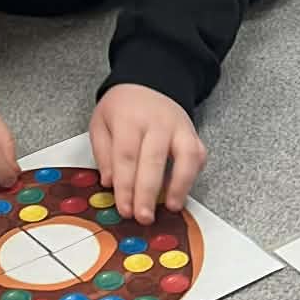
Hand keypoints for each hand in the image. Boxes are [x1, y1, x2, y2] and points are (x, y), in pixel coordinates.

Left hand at [90, 84, 205, 225]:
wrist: (148, 83)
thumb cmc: (122, 108)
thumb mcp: (100, 123)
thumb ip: (103, 153)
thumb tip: (110, 183)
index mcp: (129, 118)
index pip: (126, 156)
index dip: (125, 186)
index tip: (124, 208)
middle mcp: (157, 122)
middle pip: (153, 160)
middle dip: (148, 192)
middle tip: (143, 216)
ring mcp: (179, 127)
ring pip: (185, 156)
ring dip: (179, 185)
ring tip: (171, 207)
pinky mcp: (193, 134)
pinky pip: (198, 156)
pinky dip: (192, 176)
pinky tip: (181, 193)